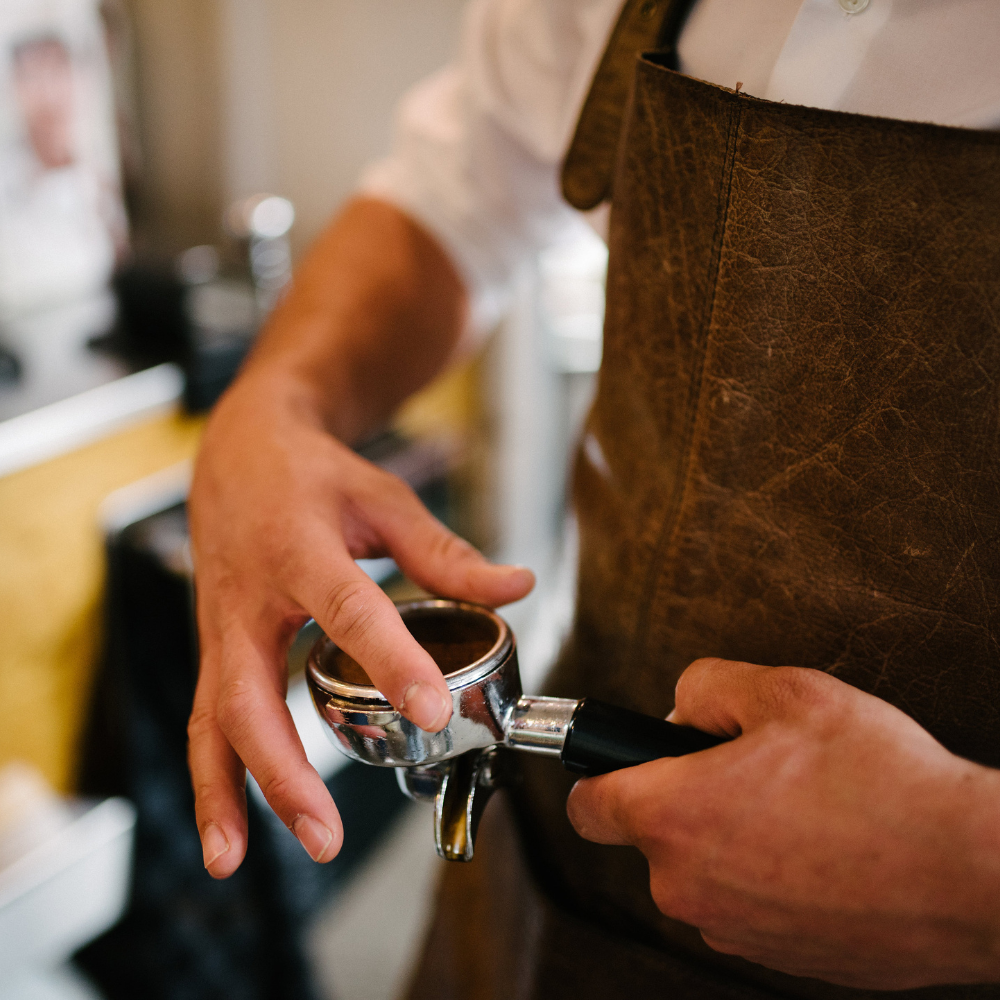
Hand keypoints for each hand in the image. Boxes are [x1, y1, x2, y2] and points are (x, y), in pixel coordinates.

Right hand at [187, 371, 532, 877]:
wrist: (239, 451)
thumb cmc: (315, 476)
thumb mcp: (383, 499)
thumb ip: (445, 552)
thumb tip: (517, 586)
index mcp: (302, 548)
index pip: (349, 610)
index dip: (391, 661)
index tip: (431, 710)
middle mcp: (250, 597)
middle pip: (253, 693)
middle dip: (285, 769)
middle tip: (326, 833)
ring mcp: (221, 627)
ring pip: (214, 718)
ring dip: (228, 793)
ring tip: (238, 860)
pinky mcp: (213, 648)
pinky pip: (205, 718)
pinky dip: (213, 777)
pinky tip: (229, 835)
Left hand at [567, 658, 999, 988]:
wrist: (969, 874)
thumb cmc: (880, 781)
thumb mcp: (785, 691)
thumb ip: (706, 686)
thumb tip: (680, 710)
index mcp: (672, 817)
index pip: (588, 805)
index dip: (601, 773)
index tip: (626, 763)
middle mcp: (689, 887)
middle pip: (654, 833)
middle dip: (688, 798)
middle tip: (756, 768)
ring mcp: (733, 931)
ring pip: (704, 869)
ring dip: (732, 839)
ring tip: (802, 808)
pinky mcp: (778, 959)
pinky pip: (747, 903)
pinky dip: (768, 877)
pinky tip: (823, 849)